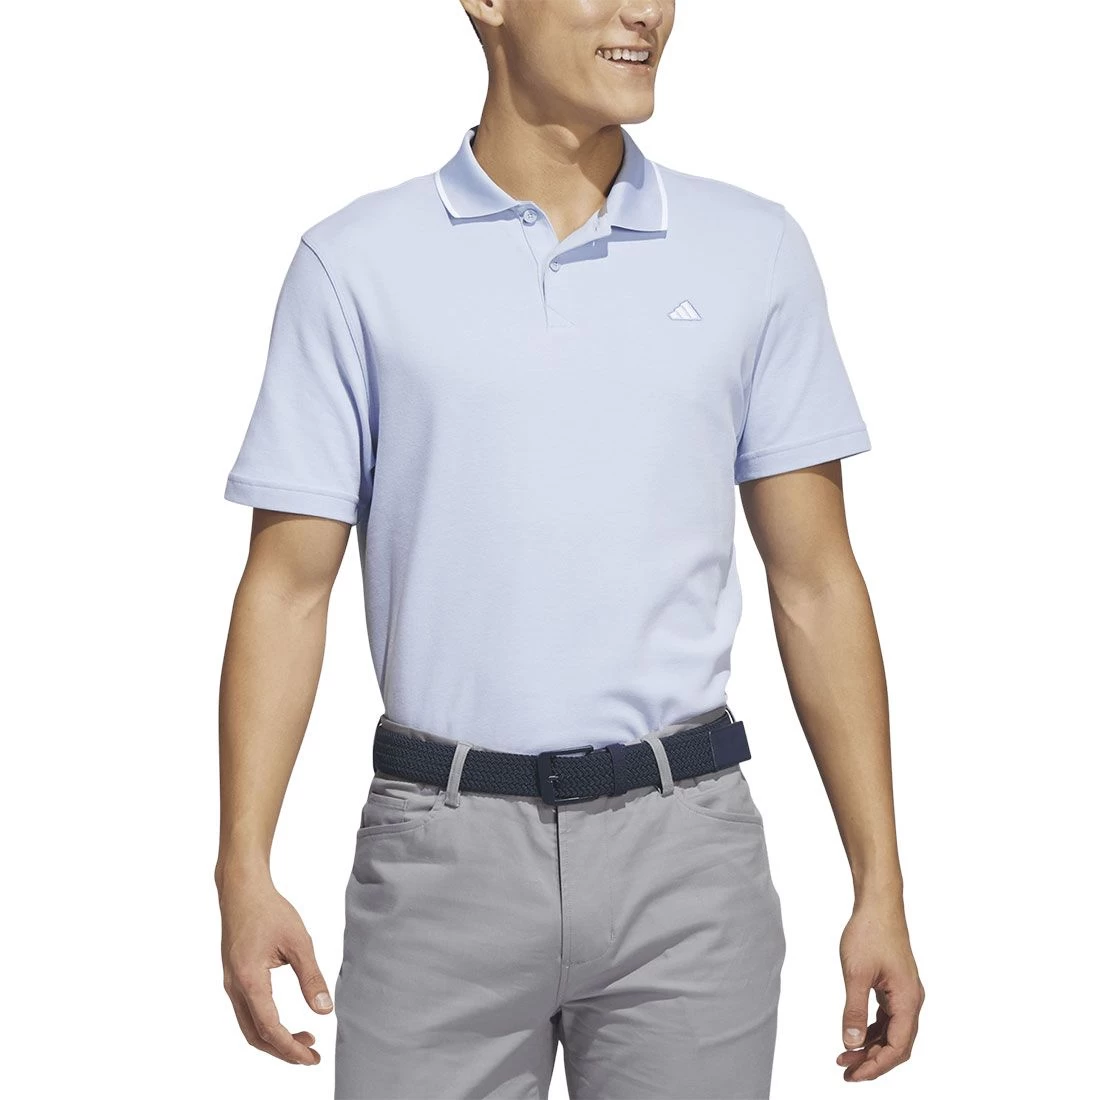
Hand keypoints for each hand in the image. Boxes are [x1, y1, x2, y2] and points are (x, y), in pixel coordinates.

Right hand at [218, 872, 332, 1064]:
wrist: (242, 890)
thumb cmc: (270, 910)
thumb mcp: (299, 941)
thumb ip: (311, 977)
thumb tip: (324, 1011)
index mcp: (250, 979)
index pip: (270, 1028)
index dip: (291, 1048)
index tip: (313, 1057)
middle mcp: (234, 987)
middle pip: (255, 1035)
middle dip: (283, 1050)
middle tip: (311, 1055)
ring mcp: (230, 983)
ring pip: (249, 1026)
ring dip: (274, 1039)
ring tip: (304, 1039)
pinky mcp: (233, 978)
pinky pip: (246, 1012)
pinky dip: (265, 1025)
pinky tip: (285, 1021)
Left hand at [836, 897, 924, 1081]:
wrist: (878, 904)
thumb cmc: (869, 933)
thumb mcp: (856, 973)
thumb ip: (854, 1010)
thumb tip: (851, 1043)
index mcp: (907, 1000)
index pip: (897, 1047)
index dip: (876, 1066)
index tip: (853, 1075)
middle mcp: (911, 1000)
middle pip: (897, 1044)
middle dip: (873, 1061)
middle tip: (846, 1071)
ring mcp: (904, 993)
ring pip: (892, 1032)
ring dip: (871, 1047)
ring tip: (845, 1057)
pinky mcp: (895, 986)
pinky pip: (887, 1018)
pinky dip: (872, 1030)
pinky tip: (855, 1035)